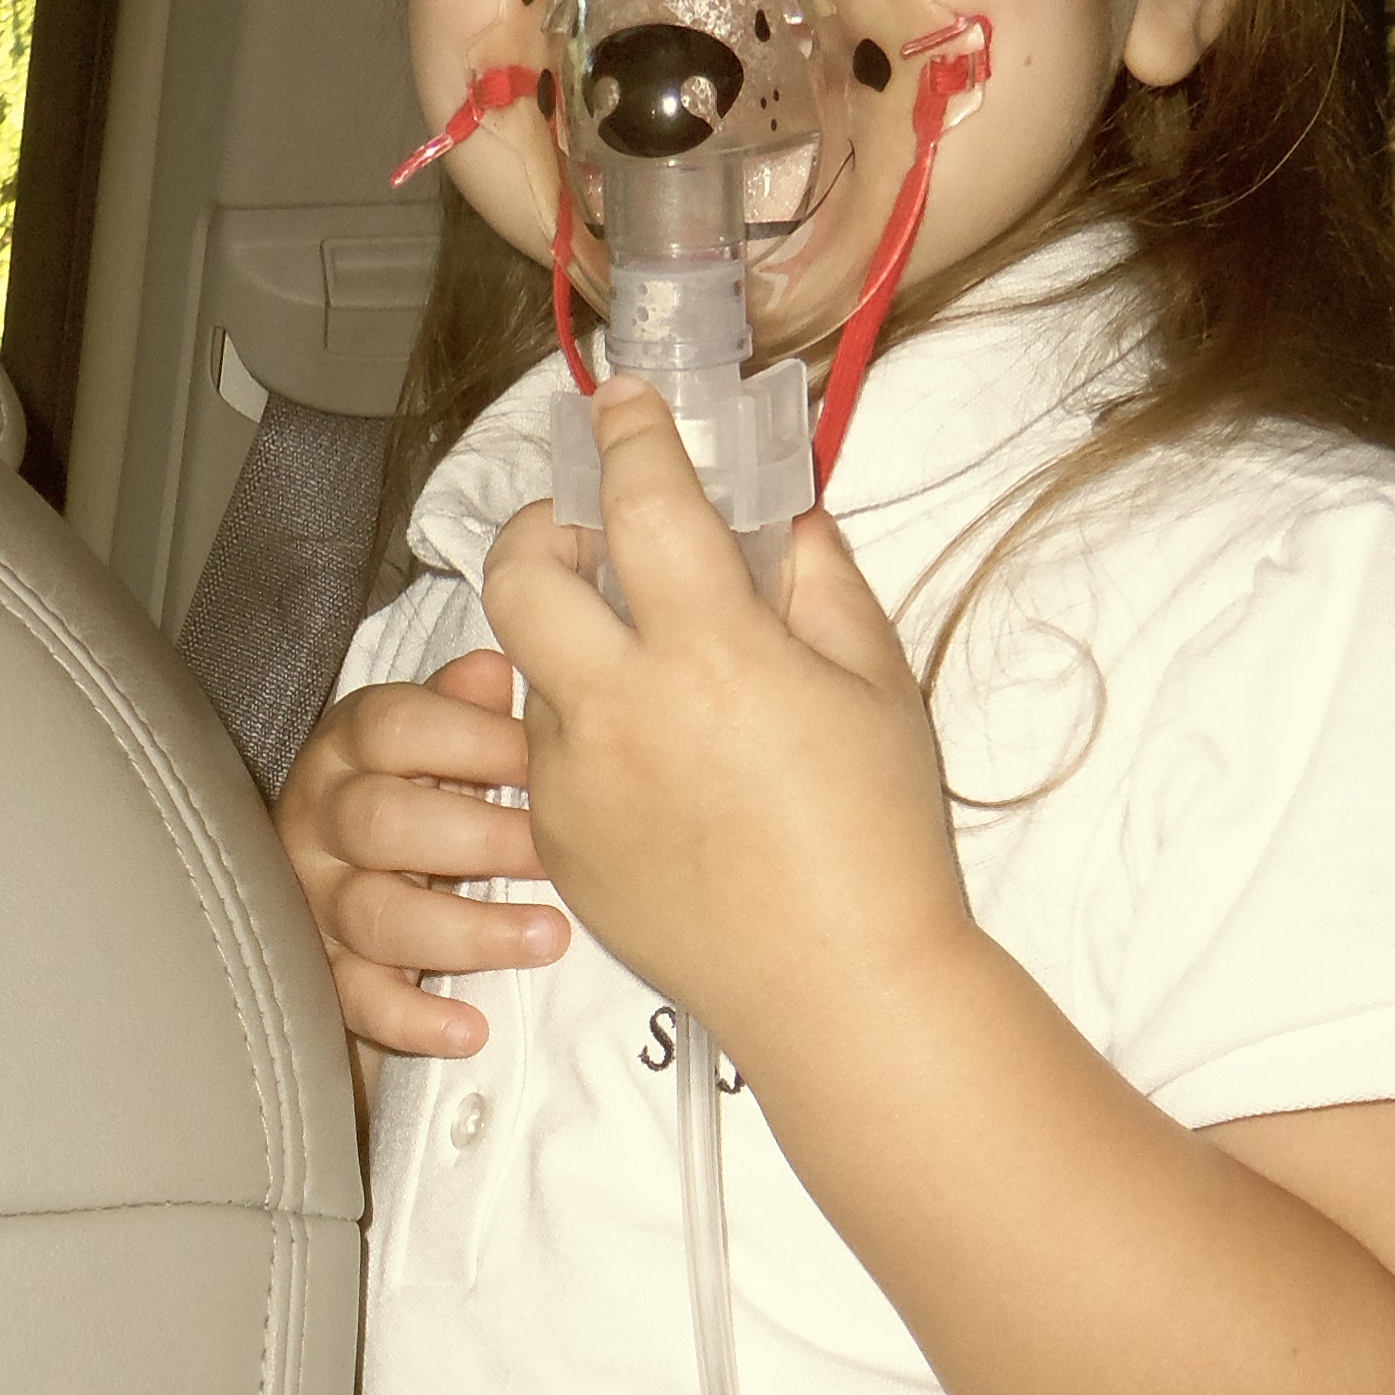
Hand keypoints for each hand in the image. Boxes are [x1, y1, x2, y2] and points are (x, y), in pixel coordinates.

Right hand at [275, 651, 568, 1060]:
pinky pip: (359, 1000)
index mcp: (348, 748)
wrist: (342, 876)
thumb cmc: (410, 795)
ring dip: (467, 930)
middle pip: (382, 823)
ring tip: (548, 937)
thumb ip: (462, 709)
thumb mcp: (432, 742)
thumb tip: (496, 670)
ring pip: (376, 915)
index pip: (393, 727)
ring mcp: (317, 899)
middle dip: (479, 839)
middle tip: (554, 854)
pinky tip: (469, 1027)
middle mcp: (321, 819)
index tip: (545, 759)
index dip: (472, 740)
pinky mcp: (324, 973)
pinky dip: (414, 1018)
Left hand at [479, 377, 972, 1064]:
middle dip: (538, 527)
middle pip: (516, 575)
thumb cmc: (878, 842)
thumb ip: (817, 583)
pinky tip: (657, 760)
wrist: (840, 989)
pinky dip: (587, 728)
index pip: (641, 501)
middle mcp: (620, 711)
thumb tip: (776, 518)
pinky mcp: (559, 842)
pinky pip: (548, 753)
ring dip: (572, 640)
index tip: (626, 406)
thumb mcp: (876, 686)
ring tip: (647, 665)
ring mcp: (574, 782)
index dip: (629, 435)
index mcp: (711, 655)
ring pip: (532, 668)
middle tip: (585, 531)